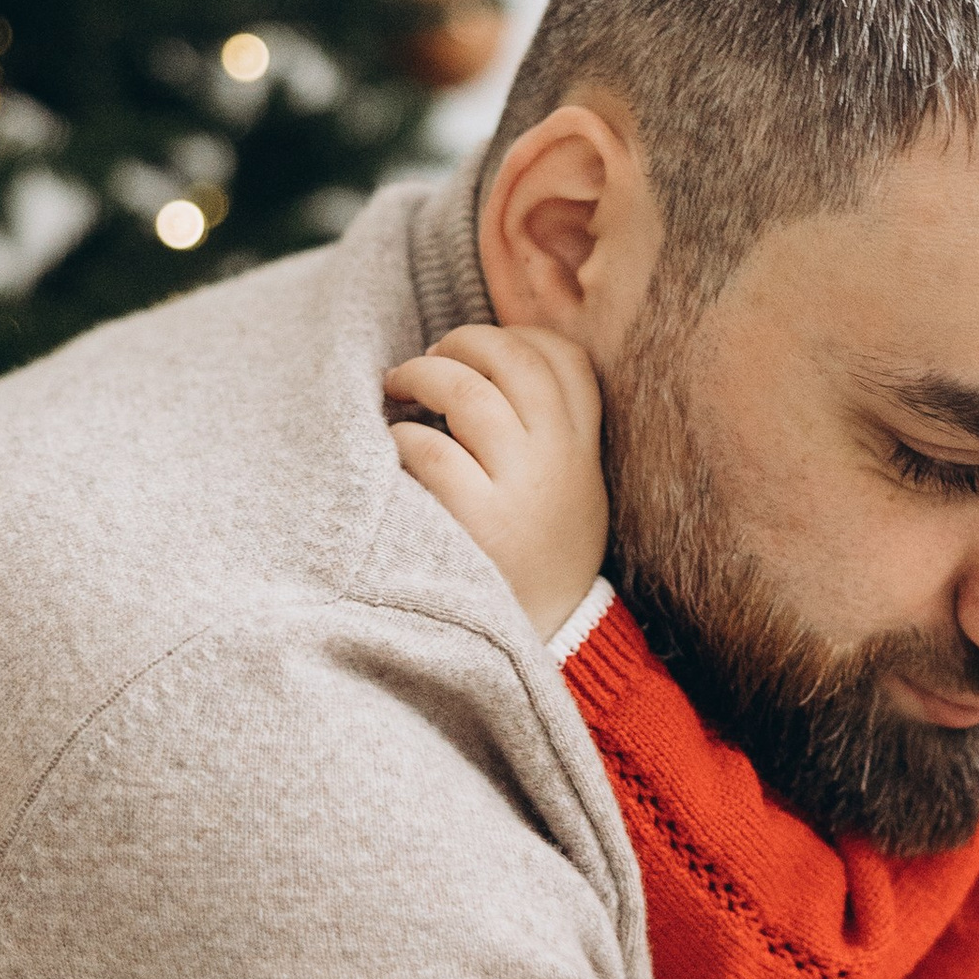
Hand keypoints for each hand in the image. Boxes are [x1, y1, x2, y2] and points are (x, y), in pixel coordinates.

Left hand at [382, 323, 608, 636]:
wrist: (550, 641)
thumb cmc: (540, 555)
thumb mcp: (571, 490)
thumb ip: (548, 431)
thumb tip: (483, 359)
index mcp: (584, 447)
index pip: (566, 359)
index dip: (517, 336)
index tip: (481, 350)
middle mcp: (559, 460)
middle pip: (514, 358)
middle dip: (461, 342)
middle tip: (429, 359)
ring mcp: (521, 489)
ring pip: (467, 391)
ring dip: (419, 375)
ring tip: (396, 388)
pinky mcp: (478, 522)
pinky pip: (430, 449)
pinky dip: (402, 439)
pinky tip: (395, 453)